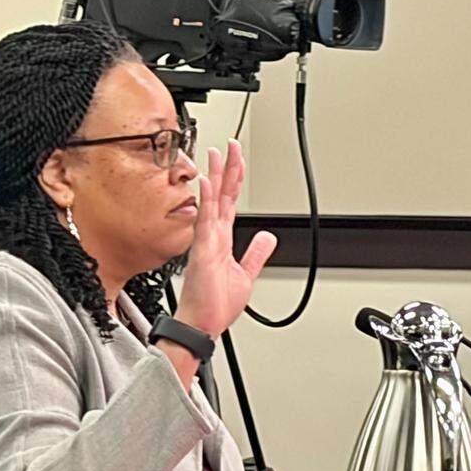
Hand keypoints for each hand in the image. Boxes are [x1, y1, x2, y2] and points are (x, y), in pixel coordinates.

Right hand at [174, 139, 276, 336]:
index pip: (229, 201)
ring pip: (212, 201)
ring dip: (215, 177)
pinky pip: (205, 219)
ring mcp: (206, 241)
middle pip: (221, 195)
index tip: (236, 159)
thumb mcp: (246, 274)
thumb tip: (268, 237)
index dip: (234, 179)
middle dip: (226, 169)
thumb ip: (256, 253)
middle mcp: (212, 236)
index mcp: (222, 240)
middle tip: (229, 146)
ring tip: (217, 154)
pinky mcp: (202, 250)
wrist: (203, 325)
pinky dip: (206, 200)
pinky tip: (207, 182)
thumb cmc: (215, 305)